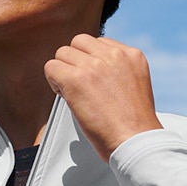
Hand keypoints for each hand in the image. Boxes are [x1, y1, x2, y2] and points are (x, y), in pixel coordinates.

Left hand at [44, 34, 162, 162]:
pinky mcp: (76, 79)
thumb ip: (117, 73)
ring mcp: (94, 65)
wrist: (135, 142)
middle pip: (79, 43)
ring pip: (63, 53)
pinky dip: (53, 82)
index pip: (99, 43)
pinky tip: (65, 96)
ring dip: (63, 71)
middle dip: (75, 62)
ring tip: (73, 93)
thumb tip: (93, 74)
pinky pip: (51, 68)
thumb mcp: (134, 87)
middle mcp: (113, 55)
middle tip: (79, 86)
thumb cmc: (134, 127)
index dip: (91, 61)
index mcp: (131, 55)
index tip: (93, 81)